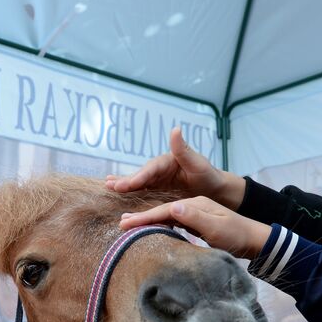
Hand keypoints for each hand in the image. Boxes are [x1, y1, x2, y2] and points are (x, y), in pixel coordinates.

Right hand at [105, 127, 245, 208]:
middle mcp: (159, 170)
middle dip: (125, 181)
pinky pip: (141, 192)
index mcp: (168, 161)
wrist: (215, 190)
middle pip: (140, 176)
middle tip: (110, 186)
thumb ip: (184, 150)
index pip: (152, 169)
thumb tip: (175, 129)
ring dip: (122, 184)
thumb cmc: (208, 176)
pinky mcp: (157, 191)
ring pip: (137, 183)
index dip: (140, 176)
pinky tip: (115, 192)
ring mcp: (157, 181)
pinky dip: (129, 192)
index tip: (130, 183)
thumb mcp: (198, 163)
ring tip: (107, 186)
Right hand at [119, 196, 270, 259]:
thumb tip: (173, 207)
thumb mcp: (218, 226)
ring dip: (147, 219)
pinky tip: (152, 229)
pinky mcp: (197, 222)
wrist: (255, 239)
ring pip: (166, 215)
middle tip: (120, 222)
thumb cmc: (238, 234)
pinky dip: (159, 224)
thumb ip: (195, 217)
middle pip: (162, 209)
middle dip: (141, 215)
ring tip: (129, 224)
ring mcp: (194, 212)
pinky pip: (173, 221)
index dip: (145, 216)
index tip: (126, 223)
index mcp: (195, 204)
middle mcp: (193, 205)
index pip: (165, 210)